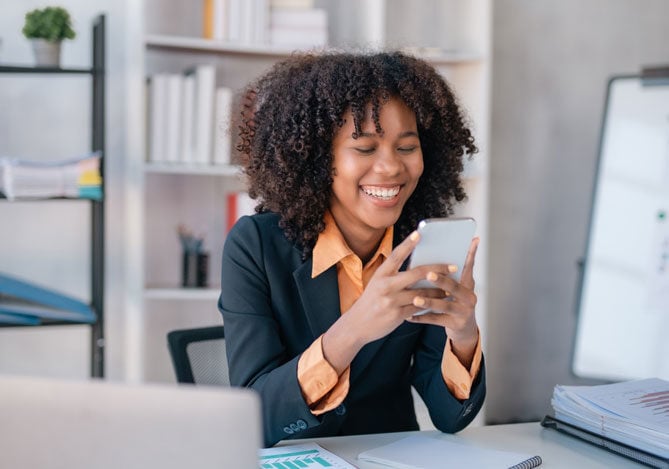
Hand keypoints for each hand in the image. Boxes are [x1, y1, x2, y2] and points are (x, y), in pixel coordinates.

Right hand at [321, 231, 446, 372]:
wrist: (356, 325)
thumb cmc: (371, 301)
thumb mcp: (377, 284)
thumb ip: (394, 276)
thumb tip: (420, 269)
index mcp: (381, 274)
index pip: (396, 255)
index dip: (408, 244)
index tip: (419, 233)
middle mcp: (386, 285)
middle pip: (416, 273)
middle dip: (438, 269)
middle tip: (453, 266)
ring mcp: (391, 301)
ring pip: (422, 293)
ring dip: (439, 291)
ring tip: (451, 288)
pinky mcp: (397, 315)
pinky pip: (419, 308)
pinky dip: (430, 305)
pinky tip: (440, 303)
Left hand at [408, 237, 479, 364]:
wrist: (463, 330)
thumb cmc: (455, 303)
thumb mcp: (456, 288)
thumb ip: (447, 274)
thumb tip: (429, 257)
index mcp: (468, 284)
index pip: (469, 266)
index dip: (470, 254)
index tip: (468, 242)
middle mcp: (469, 297)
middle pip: (455, 287)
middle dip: (441, 281)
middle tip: (428, 274)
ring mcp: (463, 312)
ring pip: (445, 305)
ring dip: (429, 301)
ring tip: (415, 299)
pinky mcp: (456, 324)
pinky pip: (436, 320)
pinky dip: (421, 318)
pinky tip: (409, 317)